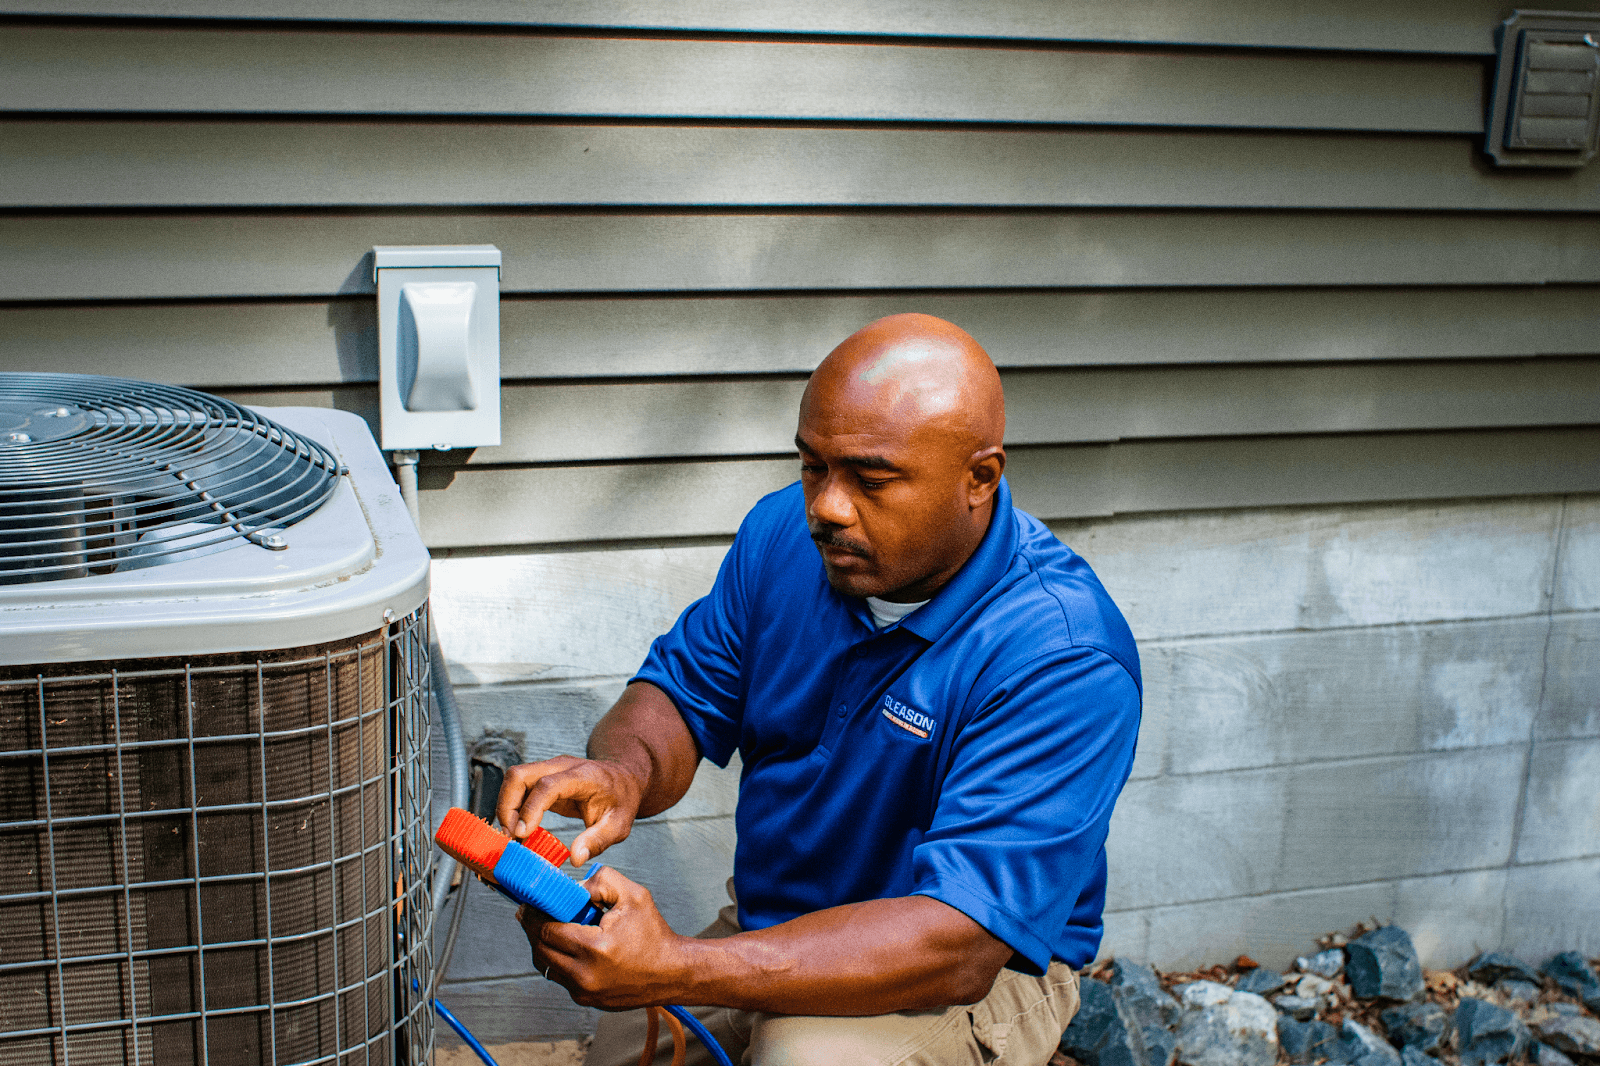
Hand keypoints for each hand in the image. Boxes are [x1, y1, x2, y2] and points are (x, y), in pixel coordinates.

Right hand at [496, 755, 645, 865]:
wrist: (624, 779)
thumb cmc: (621, 801)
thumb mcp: (618, 825)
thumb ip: (597, 841)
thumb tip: (575, 858)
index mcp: (582, 776)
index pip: (548, 785)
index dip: (531, 808)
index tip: (523, 834)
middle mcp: (561, 767)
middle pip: (519, 775)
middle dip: (507, 806)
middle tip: (510, 837)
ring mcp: (550, 769)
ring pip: (514, 779)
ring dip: (506, 807)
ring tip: (511, 836)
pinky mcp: (543, 777)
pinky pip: (518, 787)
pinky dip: (512, 807)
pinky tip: (517, 829)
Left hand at [520, 866, 697, 1009]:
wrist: (671, 972)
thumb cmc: (653, 935)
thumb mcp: (634, 896)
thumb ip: (602, 881)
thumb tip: (573, 886)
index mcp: (595, 948)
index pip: (547, 931)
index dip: (534, 915)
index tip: (530, 903)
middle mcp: (585, 975)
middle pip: (540, 950)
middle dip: (533, 929)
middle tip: (533, 912)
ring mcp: (584, 992)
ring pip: (546, 966)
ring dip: (543, 945)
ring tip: (550, 926)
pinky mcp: (586, 999)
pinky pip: (560, 977)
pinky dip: (558, 959)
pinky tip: (567, 944)